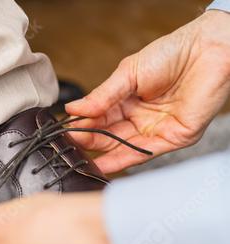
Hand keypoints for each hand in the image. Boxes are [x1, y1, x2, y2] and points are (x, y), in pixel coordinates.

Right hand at [66, 10, 229, 173]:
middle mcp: (138, 117)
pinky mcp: (172, 138)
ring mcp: (154, 129)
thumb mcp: (127, 73)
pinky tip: (101, 164)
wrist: (208, 50)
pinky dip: (121, 160)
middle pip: (107, 135)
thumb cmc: (170, 54)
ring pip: (122, 147)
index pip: (98, 117)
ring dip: (100, 154)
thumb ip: (101, 96)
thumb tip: (73, 109)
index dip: (82, 124)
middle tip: (69, 144)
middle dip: (88, 141)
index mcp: (125, 100)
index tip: (65, 131)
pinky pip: (143, 153)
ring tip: (78, 158)